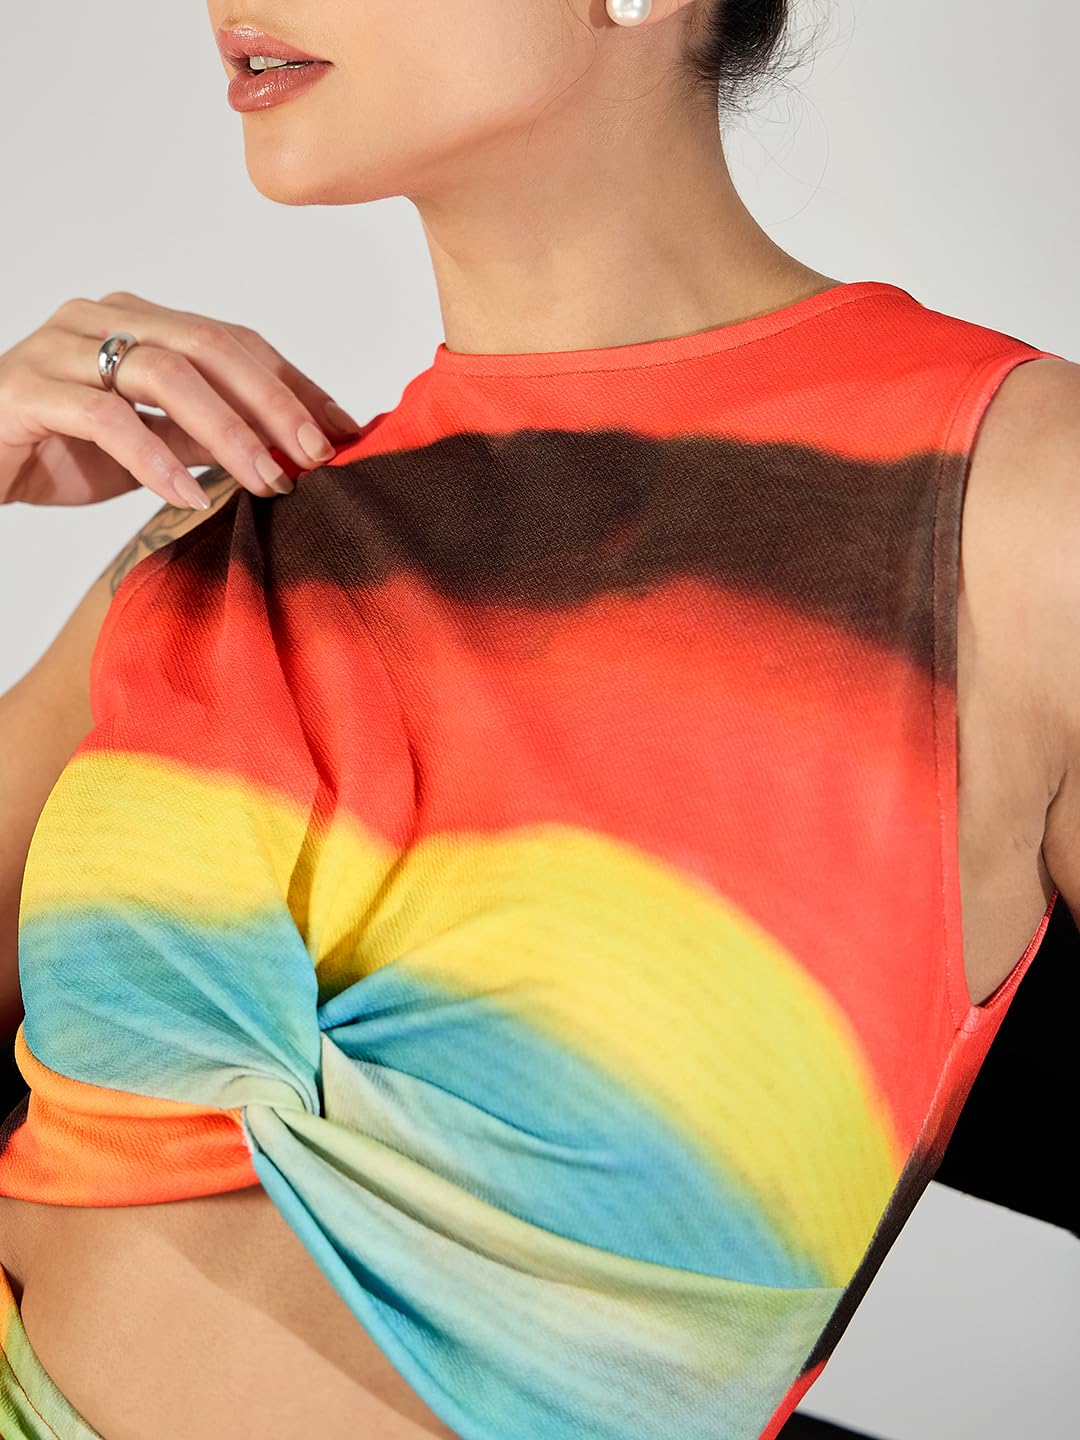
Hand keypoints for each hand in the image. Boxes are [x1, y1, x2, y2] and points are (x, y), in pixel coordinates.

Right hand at [0, 290, 361, 508]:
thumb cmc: (61, 450)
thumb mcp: (155, 443)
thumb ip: (211, 435)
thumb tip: (292, 450)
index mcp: (141, 320)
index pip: (236, 340)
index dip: (295, 383)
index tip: (344, 430)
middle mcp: (103, 318)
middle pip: (211, 346)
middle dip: (274, 403)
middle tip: (316, 456)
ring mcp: (63, 348)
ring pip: (165, 372)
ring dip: (228, 431)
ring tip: (268, 479)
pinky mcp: (31, 389)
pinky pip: (106, 418)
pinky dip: (156, 459)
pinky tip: (190, 496)